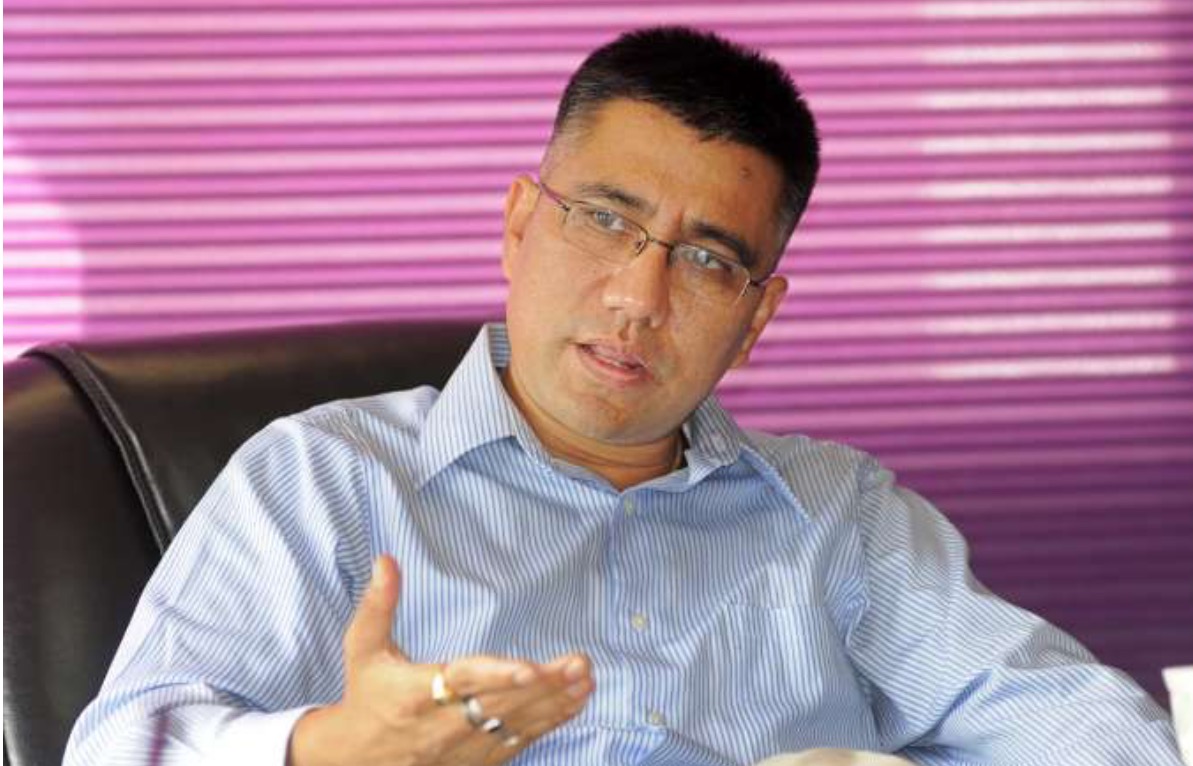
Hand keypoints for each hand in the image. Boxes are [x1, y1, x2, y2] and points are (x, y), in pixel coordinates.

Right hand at [287, 555, 593, 765]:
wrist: (358, 758)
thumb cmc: (367, 695)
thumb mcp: (362, 649)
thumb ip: (378, 606)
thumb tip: (386, 562)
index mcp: (417, 693)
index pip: (463, 681)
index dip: (497, 675)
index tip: (529, 668)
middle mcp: (444, 724)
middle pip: (500, 704)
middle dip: (543, 686)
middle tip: (578, 663)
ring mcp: (463, 746)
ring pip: (515, 725)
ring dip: (555, 703)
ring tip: (585, 679)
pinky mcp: (478, 758)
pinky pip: (519, 741)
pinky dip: (550, 722)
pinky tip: (575, 700)